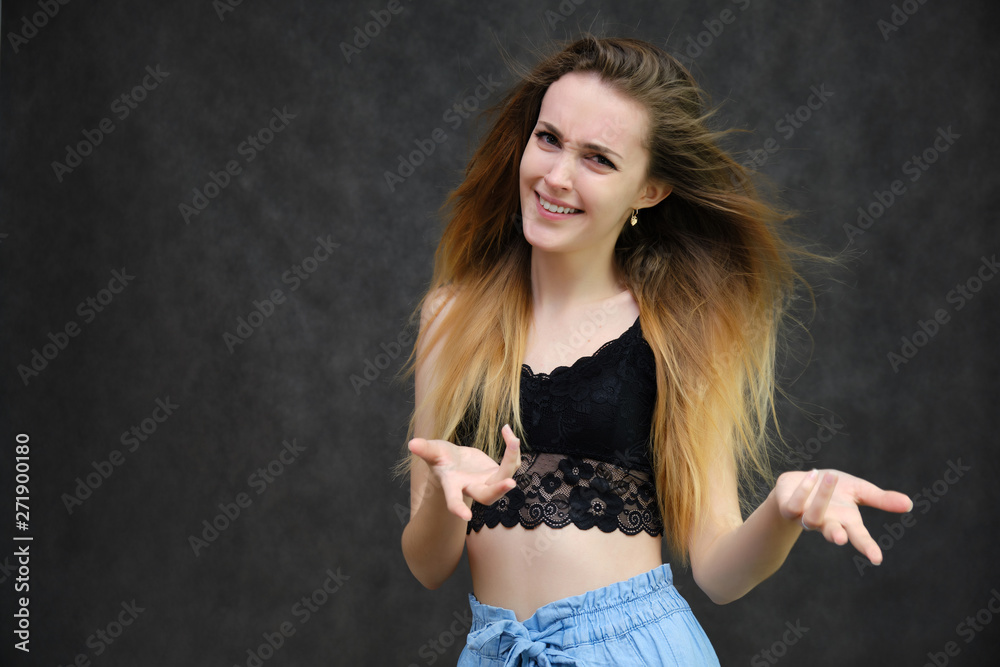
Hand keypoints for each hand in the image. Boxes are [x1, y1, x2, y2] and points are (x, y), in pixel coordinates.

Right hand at [408, 424, 520, 520]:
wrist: (454, 462)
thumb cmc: (441, 459)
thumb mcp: (433, 451)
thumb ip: (425, 449)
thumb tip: (412, 443)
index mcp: (454, 485)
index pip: (454, 499)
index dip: (458, 507)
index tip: (465, 517)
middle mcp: (473, 487)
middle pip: (487, 496)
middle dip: (498, 490)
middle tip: (510, 483)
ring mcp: (488, 482)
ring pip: (505, 477)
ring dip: (511, 459)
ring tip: (512, 439)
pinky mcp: (498, 472)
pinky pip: (511, 463)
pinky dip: (512, 449)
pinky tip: (507, 430)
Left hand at [774, 469, 913, 564]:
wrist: (801, 483)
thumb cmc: (834, 489)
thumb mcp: (860, 491)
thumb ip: (881, 499)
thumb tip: (909, 504)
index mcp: (845, 520)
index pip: (858, 537)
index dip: (867, 547)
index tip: (877, 558)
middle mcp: (826, 522)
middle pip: (833, 533)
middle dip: (837, 536)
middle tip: (842, 539)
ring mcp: (806, 516)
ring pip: (811, 518)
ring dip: (821, 498)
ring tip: (833, 477)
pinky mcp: (789, 508)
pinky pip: (793, 505)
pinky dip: (803, 490)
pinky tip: (812, 475)